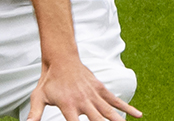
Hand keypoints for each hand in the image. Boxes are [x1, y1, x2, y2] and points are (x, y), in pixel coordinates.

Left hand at [27, 59, 141, 120]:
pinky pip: (116, 100)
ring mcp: (94, 95)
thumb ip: (34, 115)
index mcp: (68, 107)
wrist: (60, 58)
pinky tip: (139, 115)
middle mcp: (83, 102)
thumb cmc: (48, 81)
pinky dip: (128, 108)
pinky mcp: (101, 89)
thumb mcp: (38, 97)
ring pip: (110, 112)